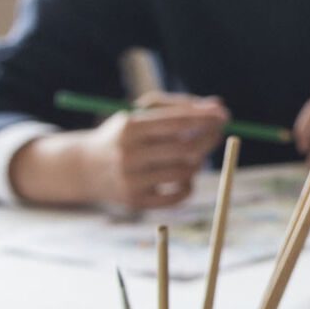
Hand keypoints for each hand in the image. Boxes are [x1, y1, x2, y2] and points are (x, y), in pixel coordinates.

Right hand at [17, 92, 226, 209]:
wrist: (85, 167)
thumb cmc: (123, 135)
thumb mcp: (141, 114)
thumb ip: (178, 107)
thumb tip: (216, 107)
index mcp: (130, 127)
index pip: (176, 122)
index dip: (203, 118)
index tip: (224, 114)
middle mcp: (129, 154)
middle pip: (184, 149)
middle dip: (209, 138)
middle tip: (220, 132)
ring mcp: (131, 180)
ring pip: (185, 172)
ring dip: (198, 162)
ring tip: (194, 155)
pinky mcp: (135, 201)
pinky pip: (177, 196)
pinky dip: (189, 186)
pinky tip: (184, 177)